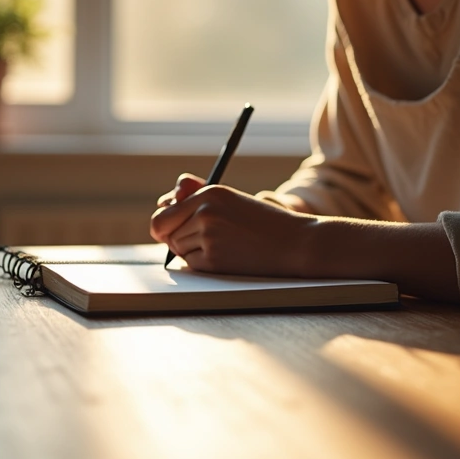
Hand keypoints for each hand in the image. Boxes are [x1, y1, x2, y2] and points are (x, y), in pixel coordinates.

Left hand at [150, 180, 315, 275]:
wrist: (296, 243)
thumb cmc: (264, 223)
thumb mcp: (231, 201)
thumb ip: (196, 199)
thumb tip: (164, 203)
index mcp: (209, 193)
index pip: (163, 213)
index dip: (164, 225)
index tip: (168, 231)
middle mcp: (205, 212)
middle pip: (166, 233)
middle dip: (178, 239)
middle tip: (202, 241)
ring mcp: (208, 236)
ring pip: (179, 249)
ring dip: (194, 252)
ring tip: (224, 246)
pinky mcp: (214, 259)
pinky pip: (192, 265)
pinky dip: (204, 265)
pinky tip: (228, 257)